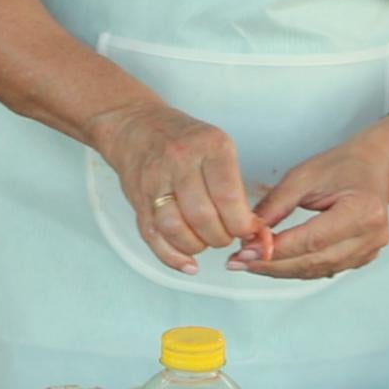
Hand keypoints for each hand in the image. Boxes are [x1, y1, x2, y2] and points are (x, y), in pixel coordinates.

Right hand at [87, 99, 257, 271]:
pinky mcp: (137, 200)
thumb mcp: (216, 147)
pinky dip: (172, 257)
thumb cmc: (183, 138)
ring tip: (206, 242)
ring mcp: (154, 181)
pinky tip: (188, 264)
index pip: (228, 196)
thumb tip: (253, 229)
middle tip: (226, 235)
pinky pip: (153, 236)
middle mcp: (179, 161)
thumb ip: (233, 186)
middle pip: (202, 216)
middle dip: (221, 237)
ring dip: (196, 246)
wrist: (136, 125)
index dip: (242, 223)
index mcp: (208, 146)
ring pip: (175, 228)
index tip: (248, 230)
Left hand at [241, 121, 388, 280]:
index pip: (313, 239)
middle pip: (314, 261)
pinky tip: (274, 263)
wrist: (375, 169)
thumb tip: (250, 232)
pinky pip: (324, 270)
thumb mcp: (304, 176)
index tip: (247, 251)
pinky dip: (297, 268)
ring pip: (317, 270)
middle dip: (272, 264)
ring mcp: (369, 250)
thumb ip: (276, 205)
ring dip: (281, 270)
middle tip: (240, 262)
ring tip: (251, 263)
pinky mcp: (362, 258)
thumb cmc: (345, 166)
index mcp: (362, 210)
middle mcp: (371, 235)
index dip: (277, 249)